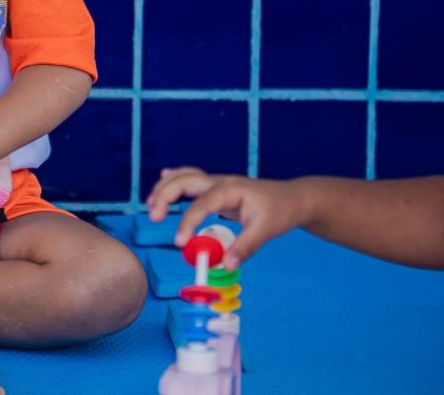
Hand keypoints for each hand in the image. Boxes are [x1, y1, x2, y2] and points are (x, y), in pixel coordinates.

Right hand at [145, 166, 311, 269]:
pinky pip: (190, 179)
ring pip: (184, 176)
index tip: (180, 243)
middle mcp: (220, 182)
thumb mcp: (266, 230)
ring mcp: (217, 183)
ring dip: (165, 187)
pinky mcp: (216, 189)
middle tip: (155, 217)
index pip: (202, 203)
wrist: (292, 198)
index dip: (188, 221)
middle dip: (166, 195)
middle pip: (185, 180)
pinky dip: (174, 180)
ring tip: (151, 206)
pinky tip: (162, 180)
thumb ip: (245, 248)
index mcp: (231, 190)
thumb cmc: (280, 211)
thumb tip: (225, 266)